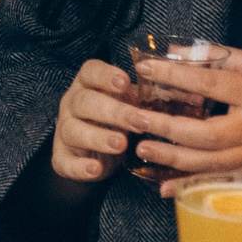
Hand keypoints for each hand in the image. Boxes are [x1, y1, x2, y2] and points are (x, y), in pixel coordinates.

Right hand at [50, 58, 139, 183]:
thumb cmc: (116, 121)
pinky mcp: (62, 158)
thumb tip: (178, 89)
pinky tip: (96, 168)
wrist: (94, 154)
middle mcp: (72, 105)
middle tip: (138, 121)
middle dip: (112, 111)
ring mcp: (64, 131)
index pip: (90, 72)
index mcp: (88, 86)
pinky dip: (80, 166)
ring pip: (73, 130)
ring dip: (98, 137)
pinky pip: (66, 162)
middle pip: (84, 102)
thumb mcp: (128, 104)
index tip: (124, 82)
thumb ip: (143, 97)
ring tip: (121, 145)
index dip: (105, 75)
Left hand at [129, 47, 241, 195]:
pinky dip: (191, 186)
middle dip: (168, 128)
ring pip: (211, 164)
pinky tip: (164, 188)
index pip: (212, 84)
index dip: (176, 76)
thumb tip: (172, 51)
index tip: (145, 67)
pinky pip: (220, 183)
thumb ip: (217, 56)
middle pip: (208, 134)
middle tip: (136, 120)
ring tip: (142, 149)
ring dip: (173, 160)